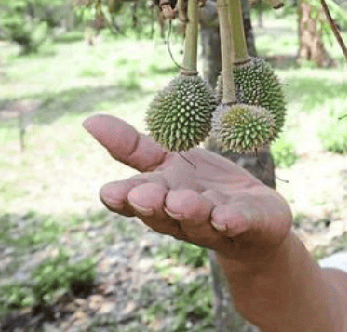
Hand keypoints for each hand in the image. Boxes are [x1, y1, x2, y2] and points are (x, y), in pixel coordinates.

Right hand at [85, 113, 291, 260]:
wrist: (257, 219)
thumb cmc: (205, 187)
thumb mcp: (170, 161)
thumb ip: (133, 147)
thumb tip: (88, 121)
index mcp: (160, 196)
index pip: (133, 201)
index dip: (122, 199)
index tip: (111, 192)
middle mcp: (182, 216)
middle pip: (162, 214)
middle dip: (153, 206)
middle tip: (144, 195)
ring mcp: (214, 223)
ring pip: (198, 221)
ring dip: (190, 212)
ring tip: (182, 202)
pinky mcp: (247, 224)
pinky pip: (239, 224)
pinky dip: (233, 221)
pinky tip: (227, 218)